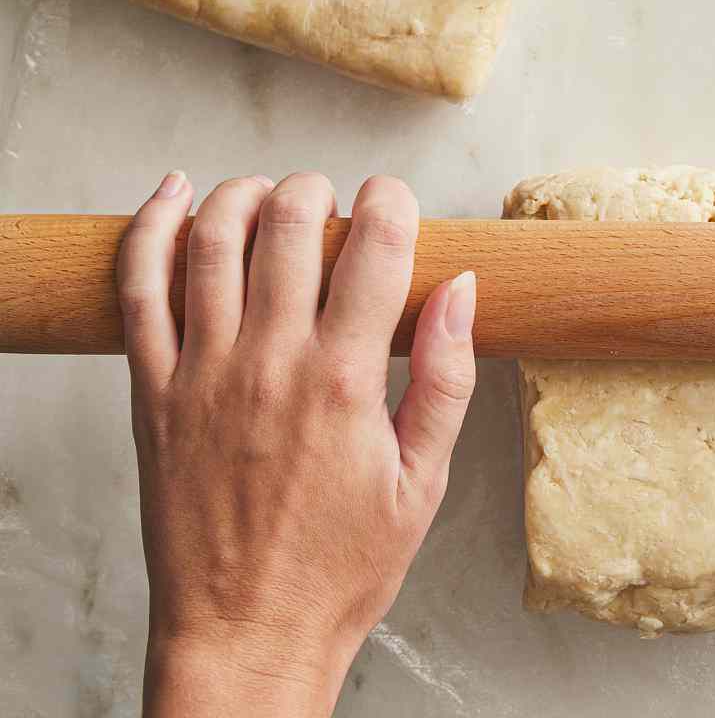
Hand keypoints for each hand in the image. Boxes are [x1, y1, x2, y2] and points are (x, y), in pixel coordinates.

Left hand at [119, 170, 477, 717]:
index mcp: (344, 381)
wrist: (243, 639)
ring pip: (213, 237)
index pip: (376, 244)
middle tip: (332, 204)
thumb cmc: (336, 572)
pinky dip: (151, 227)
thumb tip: (462, 290)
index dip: (392, 200)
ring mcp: (202, 374)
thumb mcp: (423, 484)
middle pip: (291, 220)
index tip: (394, 200)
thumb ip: (447, 378)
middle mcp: (270, 364)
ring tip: (268, 198)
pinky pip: (138, 289)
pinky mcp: (152, 394)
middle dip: (319, 189)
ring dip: (245, 193)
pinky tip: (173, 195)